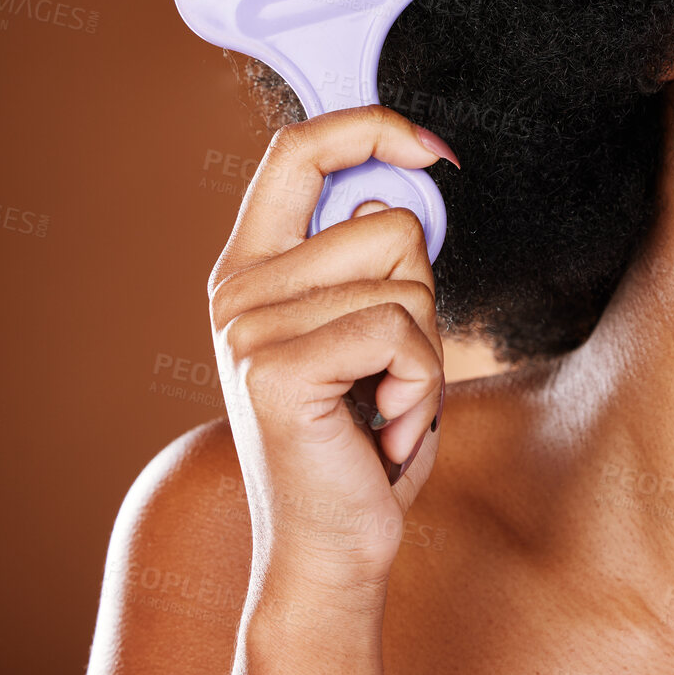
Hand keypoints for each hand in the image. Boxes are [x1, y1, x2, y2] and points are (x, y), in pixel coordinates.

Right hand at [207, 105, 456, 595]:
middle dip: (424, 295)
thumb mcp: (371, 331)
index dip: (370, 127)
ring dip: (426, 353)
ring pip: (407, 282)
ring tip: (385, 404)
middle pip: (388, 220)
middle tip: (389, 368)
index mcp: (255, 268)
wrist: (331, 547)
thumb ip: (369, 261)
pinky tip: (385, 427)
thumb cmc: (362, 439)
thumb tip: (389, 190)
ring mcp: (250, 329)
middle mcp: (240, 290)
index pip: (297, 151)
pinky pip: (402, 333)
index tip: (433, 148)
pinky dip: (420, 385)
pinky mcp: (277, 369)